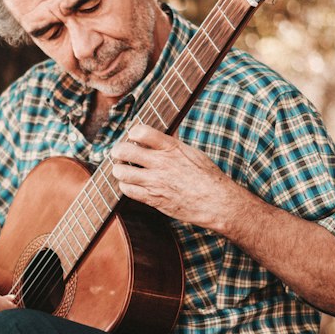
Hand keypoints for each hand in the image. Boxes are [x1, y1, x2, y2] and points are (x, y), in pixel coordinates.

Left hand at [110, 124, 240, 231]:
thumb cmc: (208, 177)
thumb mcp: (192, 153)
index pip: (141, 131)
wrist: (216, 202)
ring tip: (124, 170)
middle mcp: (161, 163)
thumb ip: (173, 143)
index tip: (133, 136)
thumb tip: (162, 133)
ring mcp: (155, 182)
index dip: (132, 132)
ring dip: (119, 170)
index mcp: (171, 148)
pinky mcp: (153, 198)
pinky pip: (127, 190)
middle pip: (124, 150)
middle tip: (119, 153)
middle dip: (117, 150)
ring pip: (121, 172)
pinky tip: (131, 184)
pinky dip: (125, 186)